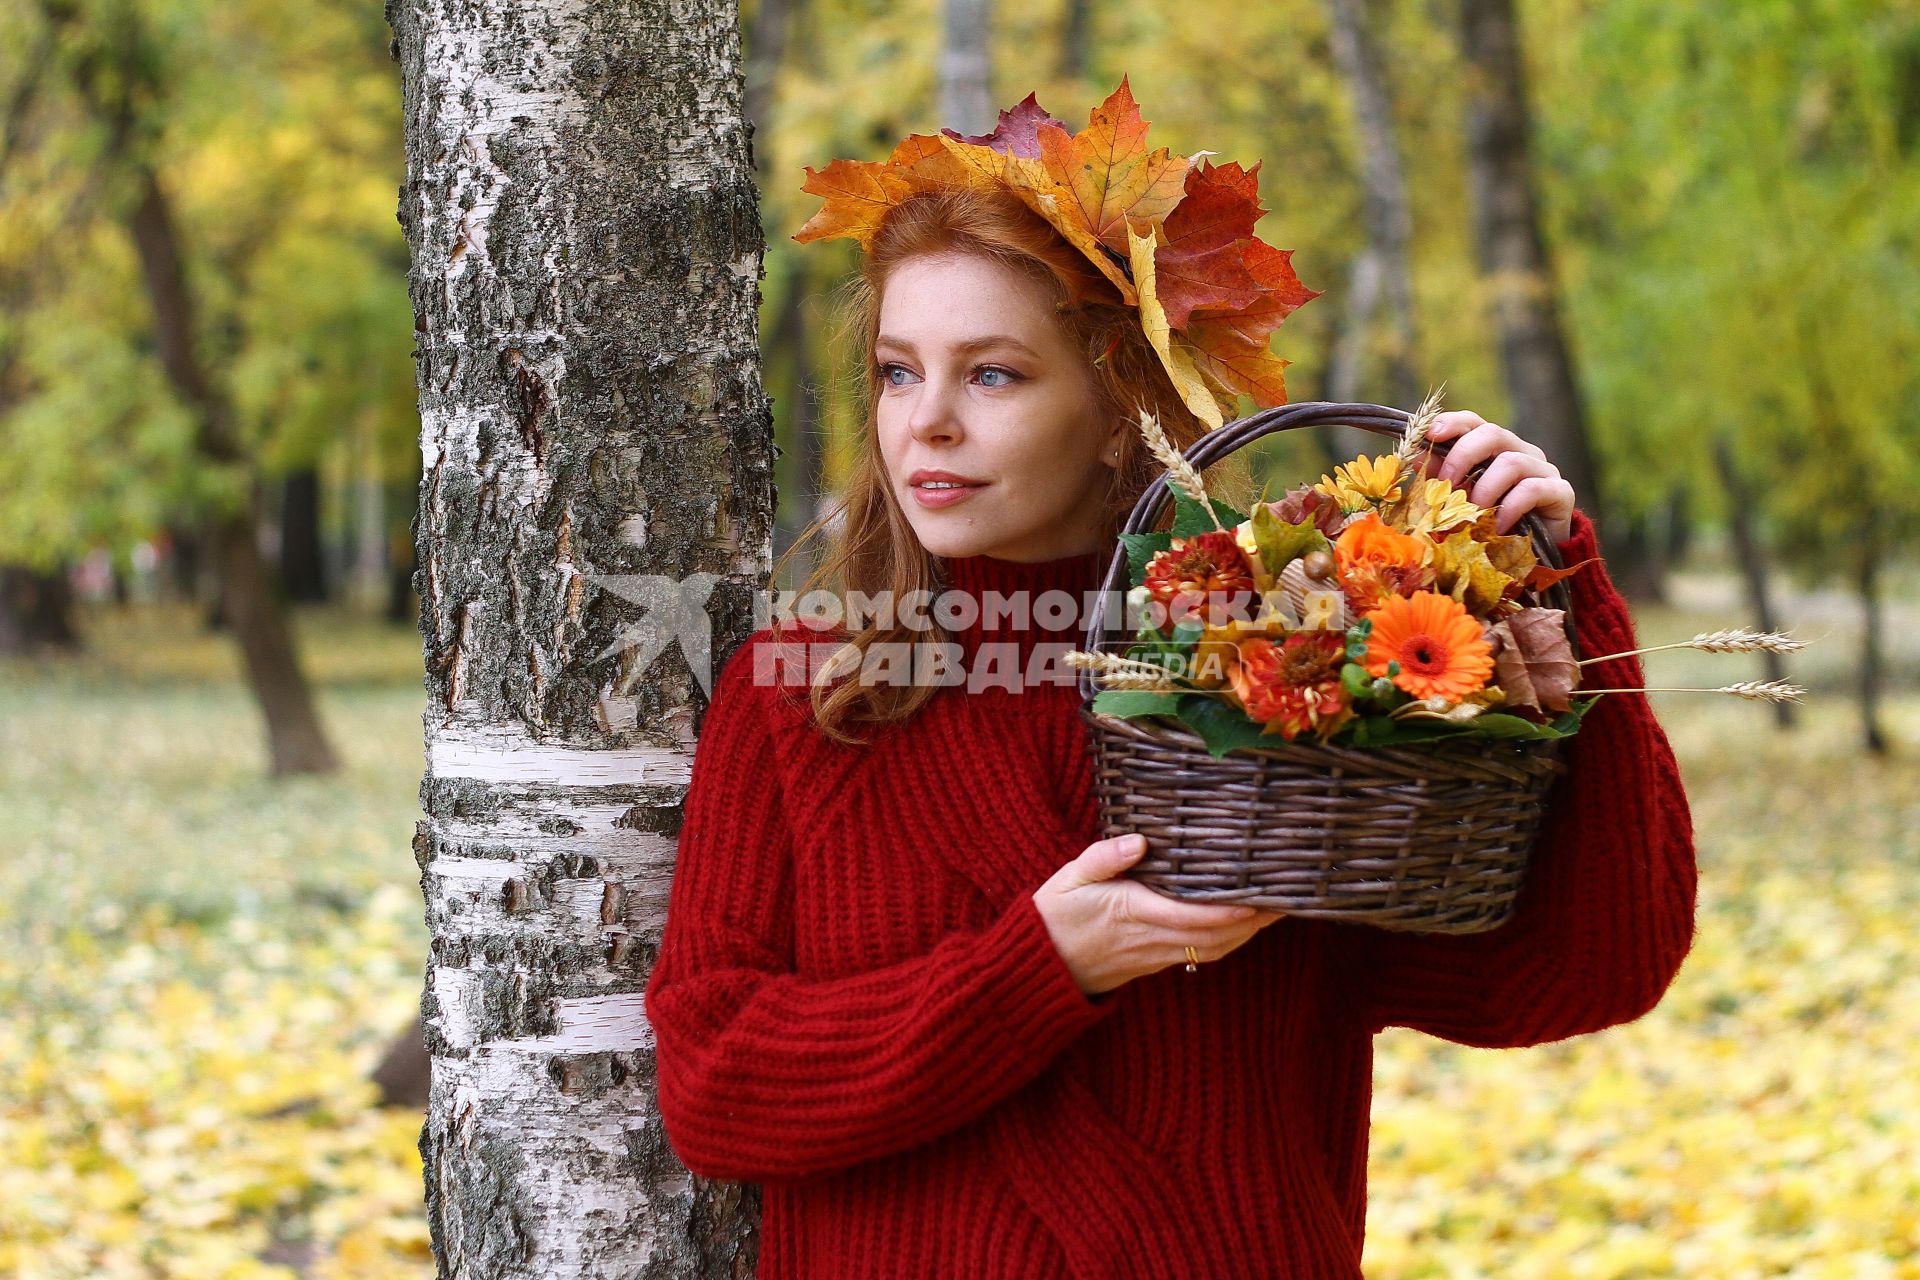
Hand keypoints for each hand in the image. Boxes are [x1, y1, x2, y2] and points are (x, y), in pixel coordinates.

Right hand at [1033, 834, 1281, 995]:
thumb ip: (1104, 857)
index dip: (1226, 910)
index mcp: (1131, 912)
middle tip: (1286, 899)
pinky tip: (1244, 926)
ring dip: (1247, 933)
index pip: (1188, 915)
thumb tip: (1139, 840)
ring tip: (1276, 911)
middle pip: (1213, 936)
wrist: (1042, 964)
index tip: (1256, 898)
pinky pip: (1201, 955)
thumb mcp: (1070, 877)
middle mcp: (1150, 937)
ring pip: (1212, 948)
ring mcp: (1156, 954)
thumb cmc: (1056, 913)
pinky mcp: (1156, 962)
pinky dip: (1229, 942)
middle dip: (1252, 921)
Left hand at [1419, 410, 1575, 544]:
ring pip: (1511, 462)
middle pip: (1492, 433)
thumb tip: (1418, 457)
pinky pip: (1531, 490)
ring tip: (1472, 513)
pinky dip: (1508, 508)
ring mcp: (1543, 469)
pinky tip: (1496, 527)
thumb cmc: (1491, 524)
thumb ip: (1444, 478)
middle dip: (1462, 456)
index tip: (1430, 435)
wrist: (1533, 555)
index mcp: (1495, 449)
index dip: (1452, 423)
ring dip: (1484, 489)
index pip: (1474, 423)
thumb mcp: (1463, 500)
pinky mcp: (1560, 492)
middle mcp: (1521, 452)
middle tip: (1446, 486)